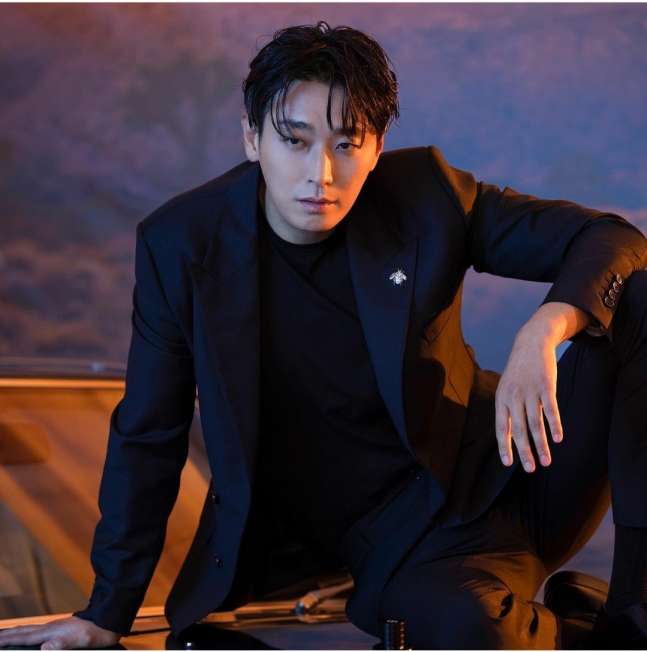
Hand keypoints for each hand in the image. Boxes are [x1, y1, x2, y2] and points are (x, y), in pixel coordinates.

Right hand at [0, 615, 120, 649]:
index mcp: (50, 632)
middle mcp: (49, 629)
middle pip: (23, 632)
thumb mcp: (80, 640)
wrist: (107, 621)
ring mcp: (54, 629)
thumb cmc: (95, 632)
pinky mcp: (59, 631)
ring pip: (29, 632)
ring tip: (4, 636)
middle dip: (6, 635)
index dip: (7, 639)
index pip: (23, 637)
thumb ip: (62, 644)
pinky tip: (29, 639)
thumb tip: (43, 648)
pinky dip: (27, 636)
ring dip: (15, 634)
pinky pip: (37, 634)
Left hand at [495, 326, 563, 471]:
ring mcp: (530, 391)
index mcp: (501, 399)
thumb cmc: (518, 371)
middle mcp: (514, 397)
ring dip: (542, 444)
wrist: (531, 343)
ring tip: (547, 461)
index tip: (509, 463)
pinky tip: (558, 439)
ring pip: (536, 423)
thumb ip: (507, 409)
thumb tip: (509, 434)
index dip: (504, 446)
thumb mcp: (505, 387)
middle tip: (531, 469)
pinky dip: (555, 425)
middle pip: (519, 429)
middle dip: (525, 451)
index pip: (501, 427)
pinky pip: (551, 410)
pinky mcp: (546, 386)